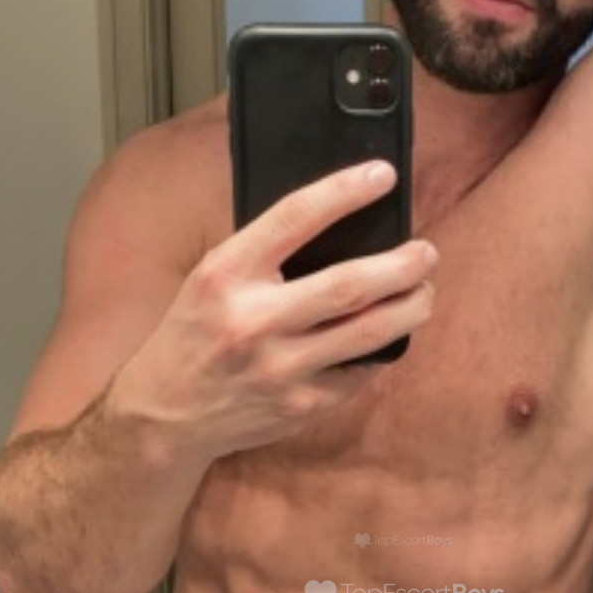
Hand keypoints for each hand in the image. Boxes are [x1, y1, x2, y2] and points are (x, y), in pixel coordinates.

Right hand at [115, 161, 436, 460]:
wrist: (165, 417)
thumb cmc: (192, 338)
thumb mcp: (209, 281)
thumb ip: (261, 256)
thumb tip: (336, 226)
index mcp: (226, 275)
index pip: (294, 218)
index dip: (345, 192)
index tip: (382, 175)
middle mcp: (253, 321)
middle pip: (349, 285)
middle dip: (402, 266)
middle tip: (427, 253)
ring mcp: (279, 369)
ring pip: (368, 333)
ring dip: (409, 309)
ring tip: (425, 292)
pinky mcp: (300, 406)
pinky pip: (358, 373)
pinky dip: (380, 351)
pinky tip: (388, 336)